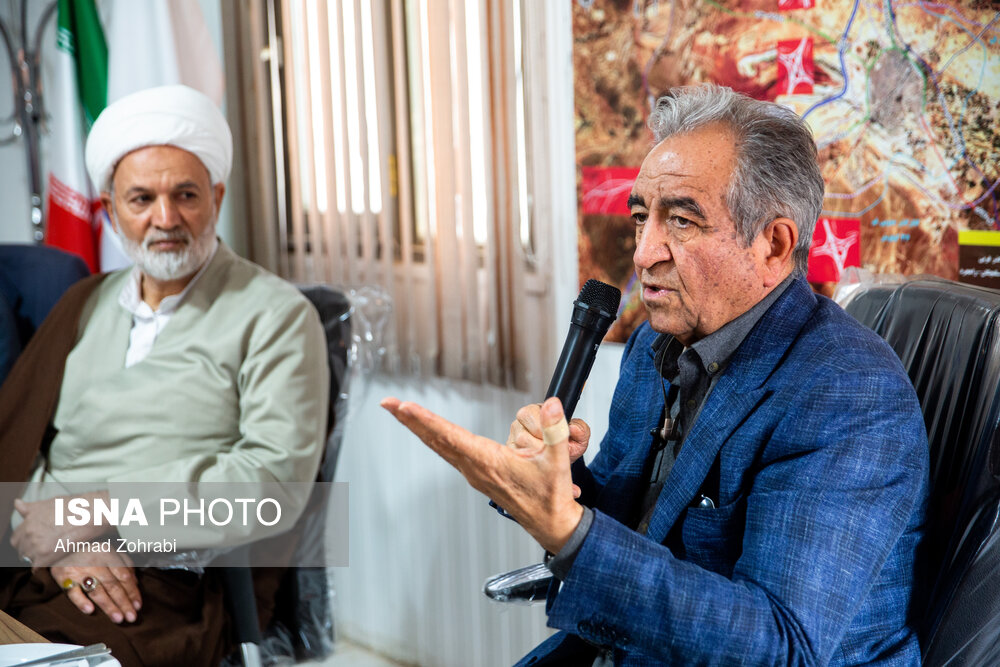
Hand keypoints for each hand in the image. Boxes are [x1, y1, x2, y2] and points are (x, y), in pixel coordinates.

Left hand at [11, 492, 112, 567]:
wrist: (90, 514)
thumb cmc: (74, 506)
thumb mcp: (49, 502)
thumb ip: (30, 507)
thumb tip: (18, 504)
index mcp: (28, 520)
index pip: (16, 537)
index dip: (25, 540)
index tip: (33, 541)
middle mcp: (29, 532)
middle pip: (20, 549)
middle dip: (29, 550)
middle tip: (42, 548)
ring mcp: (36, 545)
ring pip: (27, 559)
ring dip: (35, 559)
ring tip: (48, 555)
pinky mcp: (45, 556)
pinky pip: (36, 568)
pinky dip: (41, 567)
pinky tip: (49, 562)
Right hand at [49, 550, 141, 623]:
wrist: (63, 545)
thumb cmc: (91, 550)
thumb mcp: (110, 550)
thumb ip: (124, 564)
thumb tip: (135, 582)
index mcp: (108, 554)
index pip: (124, 576)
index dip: (132, 592)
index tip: (138, 606)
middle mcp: (95, 563)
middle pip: (113, 586)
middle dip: (123, 603)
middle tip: (131, 617)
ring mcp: (79, 571)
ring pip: (96, 591)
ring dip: (108, 606)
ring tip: (118, 618)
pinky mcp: (63, 579)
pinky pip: (72, 592)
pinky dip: (81, 601)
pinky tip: (90, 610)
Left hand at [382, 396, 583, 553]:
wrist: (551, 523)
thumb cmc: (551, 497)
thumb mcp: (557, 463)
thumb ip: (555, 430)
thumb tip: (552, 404)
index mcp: (488, 463)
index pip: (451, 437)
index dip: (426, 421)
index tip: (405, 407)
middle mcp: (475, 468)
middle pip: (436, 440)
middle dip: (411, 420)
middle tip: (388, 403)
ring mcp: (474, 472)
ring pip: (440, 445)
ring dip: (420, 427)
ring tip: (402, 410)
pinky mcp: (478, 473)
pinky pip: (449, 451)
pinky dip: (435, 436)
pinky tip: (429, 429)